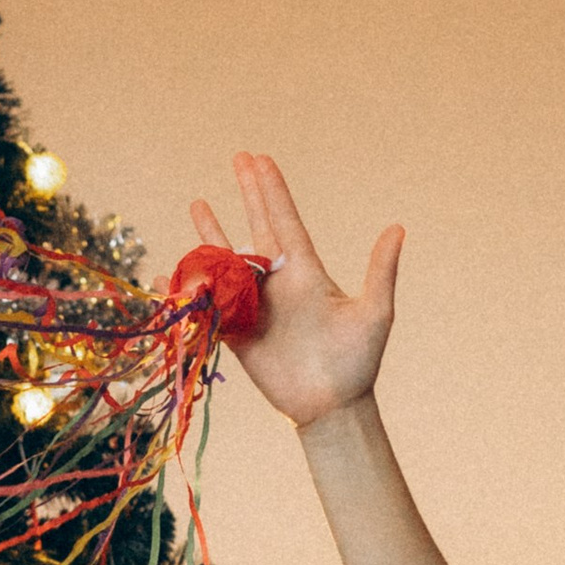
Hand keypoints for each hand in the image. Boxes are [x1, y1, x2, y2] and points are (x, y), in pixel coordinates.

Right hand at [183, 150, 401, 430]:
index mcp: (307, 272)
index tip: (260, 159)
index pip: (284, 220)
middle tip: (239, 157)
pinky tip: (166, 274)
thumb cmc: (357, 362)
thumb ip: (381, 271)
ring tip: (198, 203)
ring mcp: (256, 306)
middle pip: (256, 227)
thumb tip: (398, 228)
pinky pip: (207, 305)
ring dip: (212, 233)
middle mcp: (278, 282)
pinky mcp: (238, 333)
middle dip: (247, 193)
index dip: (270, 190)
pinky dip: (185, 289)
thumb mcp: (375, 313)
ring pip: (227, 260)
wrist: (331, 407)